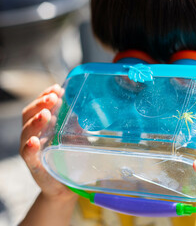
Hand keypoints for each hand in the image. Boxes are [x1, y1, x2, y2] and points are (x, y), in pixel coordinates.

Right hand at [20, 84, 75, 201]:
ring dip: (35, 121)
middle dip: (40, 103)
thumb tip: (91, 108)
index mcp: (44, 126)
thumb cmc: (70, 159)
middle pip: (29, 114)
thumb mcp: (77, 138)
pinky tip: (34, 141)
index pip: (39, 107)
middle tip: (52, 97)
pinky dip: (30, 147)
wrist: (66, 186)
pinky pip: (27, 154)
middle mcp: (35, 135)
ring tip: (45, 114)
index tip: (56, 88)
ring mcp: (32, 150)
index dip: (45, 96)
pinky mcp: (34, 165)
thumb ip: (79, 125)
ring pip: (26, 131)